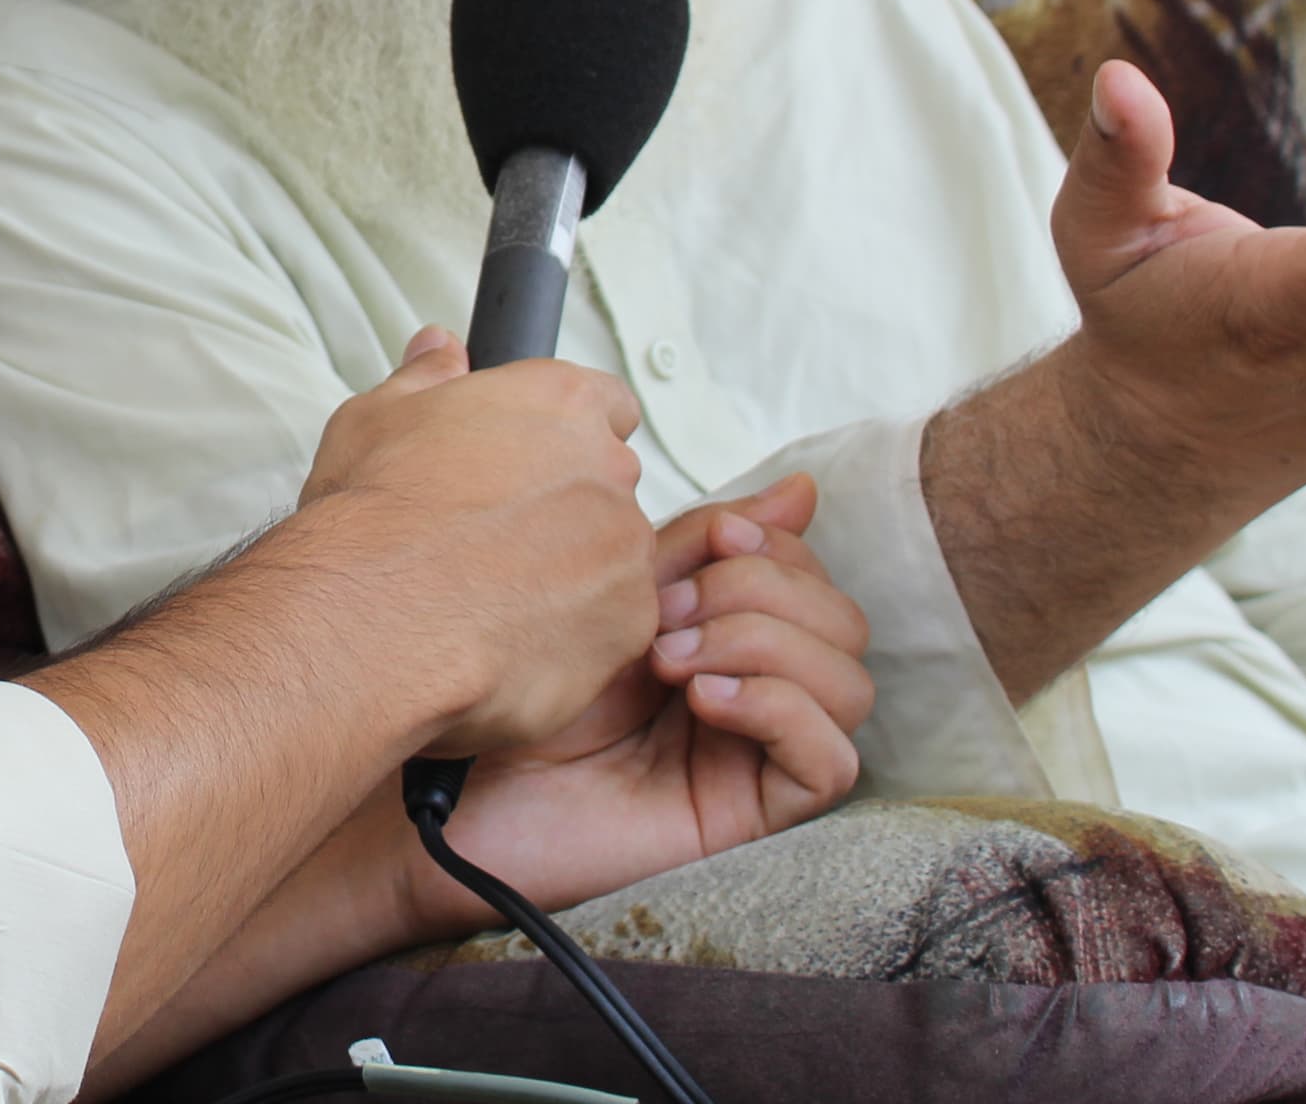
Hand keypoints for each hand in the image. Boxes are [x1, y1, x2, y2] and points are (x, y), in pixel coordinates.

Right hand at [297, 326, 657, 755]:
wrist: (378, 617)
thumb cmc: (375, 514)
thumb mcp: (378, 418)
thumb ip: (426, 377)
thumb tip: (441, 349)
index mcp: (560, 403)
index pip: (609, 404)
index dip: (573, 434)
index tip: (539, 463)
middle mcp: (608, 468)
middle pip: (610, 486)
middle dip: (568, 510)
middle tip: (500, 538)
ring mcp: (626, 549)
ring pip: (613, 561)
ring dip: (574, 575)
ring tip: (497, 597)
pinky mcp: (628, 624)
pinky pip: (613, 626)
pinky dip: (574, 635)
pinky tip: (512, 637)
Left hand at [398, 473, 870, 936]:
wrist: (454, 787)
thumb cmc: (518, 698)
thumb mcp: (613, 599)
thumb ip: (698, 548)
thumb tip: (801, 489)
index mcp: (728, 635)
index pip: (812, 575)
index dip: (772, 543)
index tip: (707, 537)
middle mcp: (758, 694)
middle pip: (844, 622)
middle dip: (760, 591)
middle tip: (666, 611)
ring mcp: (758, 755)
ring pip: (851, 685)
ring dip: (766, 645)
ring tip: (671, 659)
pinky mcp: (751, 814)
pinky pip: (831, 761)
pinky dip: (778, 708)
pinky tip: (703, 699)